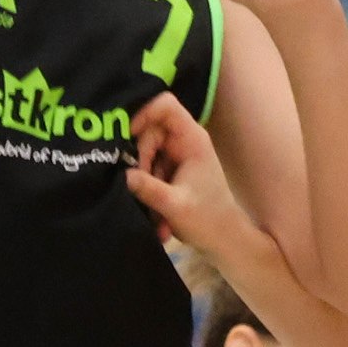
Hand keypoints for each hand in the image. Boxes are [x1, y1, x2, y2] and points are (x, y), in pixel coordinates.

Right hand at [124, 92, 253, 263]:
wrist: (223, 241)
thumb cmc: (208, 220)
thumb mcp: (175, 206)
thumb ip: (149, 189)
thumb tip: (123, 175)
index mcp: (191, 139)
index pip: (165, 106)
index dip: (144, 113)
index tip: (128, 137)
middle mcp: (183, 142)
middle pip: (148, 132)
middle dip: (140, 158)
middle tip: (139, 185)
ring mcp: (176, 156)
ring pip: (144, 153)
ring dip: (143, 181)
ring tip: (153, 211)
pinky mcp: (169, 171)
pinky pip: (148, 170)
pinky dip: (147, 190)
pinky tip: (156, 216)